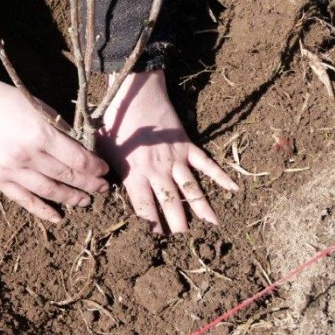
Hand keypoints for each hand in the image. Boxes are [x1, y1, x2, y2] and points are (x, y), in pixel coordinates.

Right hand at [0, 65, 109, 221]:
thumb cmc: (10, 101)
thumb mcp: (41, 109)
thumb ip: (61, 132)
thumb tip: (83, 151)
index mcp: (41, 134)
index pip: (77, 158)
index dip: (95, 167)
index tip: (104, 170)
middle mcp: (27, 155)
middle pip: (67, 176)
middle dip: (89, 184)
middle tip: (103, 188)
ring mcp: (12, 170)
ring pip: (49, 191)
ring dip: (71, 198)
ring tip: (86, 201)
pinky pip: (25, 200)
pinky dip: (43, 211)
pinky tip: (58, 217)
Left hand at [97, 70, 237, 233]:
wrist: (135, 94)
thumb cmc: (114, 122)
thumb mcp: (102, 149)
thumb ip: (106, 172)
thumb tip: (103, 190)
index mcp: (135, 173)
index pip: (145, 207)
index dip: (151, 225)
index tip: (156, 239)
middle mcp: (157, 170)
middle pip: (171, 203)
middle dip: (178, 224)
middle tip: (184, 241)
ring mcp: (175, 158)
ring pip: (191, 188)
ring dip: (201, 208)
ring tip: (212, 227)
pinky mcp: (187, 145)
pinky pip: (206, 163)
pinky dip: (221, 176)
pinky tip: (233, 189)